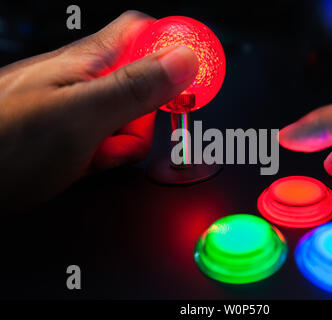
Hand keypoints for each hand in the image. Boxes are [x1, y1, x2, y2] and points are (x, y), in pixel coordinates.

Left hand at [0, 11, 198, 211]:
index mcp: (90, 61)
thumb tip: (185, 59)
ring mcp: (82, 109)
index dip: (175, 45)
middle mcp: (87, 80)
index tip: (199, 70)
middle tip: (135, 126)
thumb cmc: (6, 143)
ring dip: (128, 138)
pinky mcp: (77, 135)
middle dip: (151, 110)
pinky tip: (90, 161)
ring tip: (100, 151)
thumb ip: (136, 87)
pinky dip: (110, 153)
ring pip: (131, 116)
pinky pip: (112, 140)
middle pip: (145, 82)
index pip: (146, 33)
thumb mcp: (83, 115)